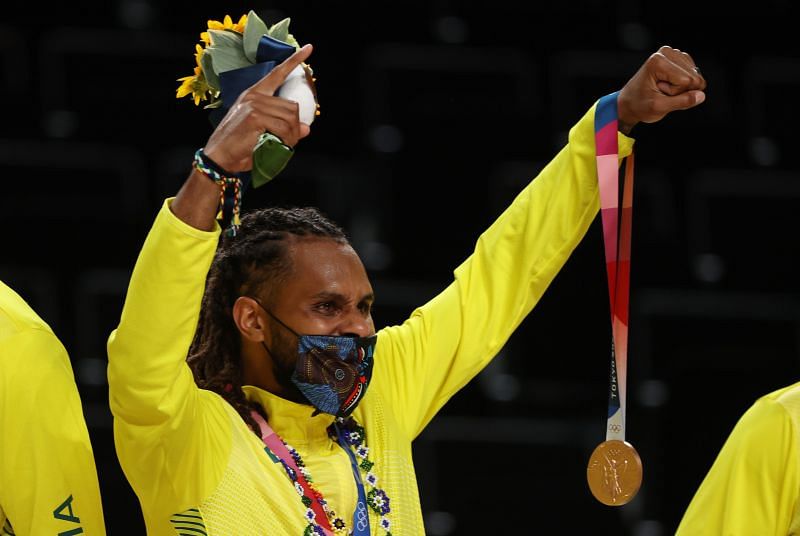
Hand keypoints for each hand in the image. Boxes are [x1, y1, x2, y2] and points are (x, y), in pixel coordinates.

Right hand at [204, 44, 313, 171]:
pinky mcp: (254, 117)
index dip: (294, 61)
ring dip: (292, 136)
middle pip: (292, 106)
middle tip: (290, 141)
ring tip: (283, 146)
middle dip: (296, 127)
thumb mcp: (263, 133)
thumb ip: (284, 128)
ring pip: (290, 118)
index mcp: (254, 94)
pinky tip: (278, 146)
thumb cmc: (240, 146)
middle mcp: (254, 95)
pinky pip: (282, 128)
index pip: (277, 73)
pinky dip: (286, 140)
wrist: (220, 156)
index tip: (309, 48)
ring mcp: (253, 105)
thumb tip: (307, 128)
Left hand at [617, 45, 706, 134]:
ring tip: (662, 89)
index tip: (659, 93)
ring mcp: (672, 53)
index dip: (676, 93)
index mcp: (658, 62)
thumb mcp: (658, 108)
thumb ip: (681, 102)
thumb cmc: (639, 105)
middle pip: (693, 77)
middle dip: (679, 90)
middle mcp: (666, 52)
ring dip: (680, 87)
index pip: (687, 81)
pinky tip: (668, 84)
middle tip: (661, 92)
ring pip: (694, 75)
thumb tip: (701, 96)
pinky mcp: (677, 58)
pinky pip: (693, 74)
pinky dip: (682, 83)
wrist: (629, 102)